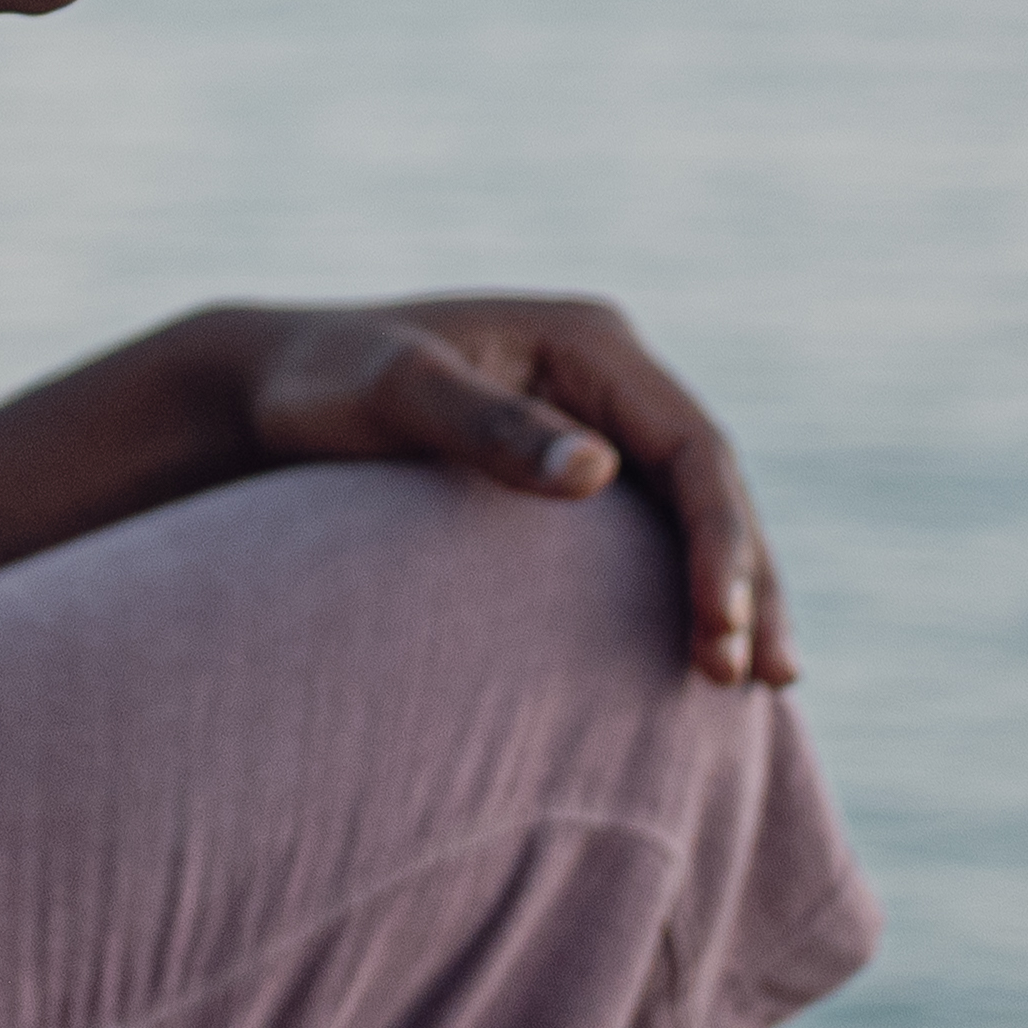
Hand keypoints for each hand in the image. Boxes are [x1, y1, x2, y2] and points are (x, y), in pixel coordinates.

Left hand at [218, 292, 789, 685]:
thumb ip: (486, 425)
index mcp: (589, 342)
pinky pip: (652, 533)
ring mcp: (596, 421)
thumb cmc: (324, 386)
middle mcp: (608, 377)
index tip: (717, 630)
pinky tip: (702, 656)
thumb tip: (595, 471)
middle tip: (757, 679)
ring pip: (695, 512)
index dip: (719, 540)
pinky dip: (686, 589)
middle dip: (747, 580)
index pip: (693, 447)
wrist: (269, 389)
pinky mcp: (574, 469)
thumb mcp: (393, 393)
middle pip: (712, 484)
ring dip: (735, 592)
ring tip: (758, 684)